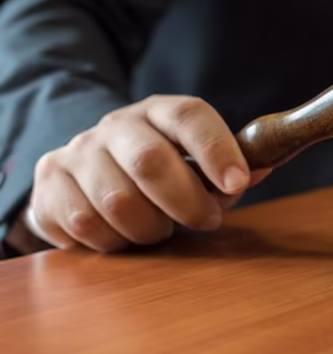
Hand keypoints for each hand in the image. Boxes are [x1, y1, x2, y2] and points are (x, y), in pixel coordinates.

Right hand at [24, 95, 269, 252]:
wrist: (90, 170)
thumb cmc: (164, 173)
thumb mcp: (199, 164)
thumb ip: (231, 169)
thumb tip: (262, 167)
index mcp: (160, 111)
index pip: (189, 116)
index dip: (216, 149)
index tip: (237, 182)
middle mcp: (116, 125)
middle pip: (150, 161)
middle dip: (187, 202)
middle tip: (206, 221)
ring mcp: (78, 151)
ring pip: (117, 201)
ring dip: (150, 228)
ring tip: (161, 229)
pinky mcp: (49, 182)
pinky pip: (85, 225)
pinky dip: (115, 242)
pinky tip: (125, 236)